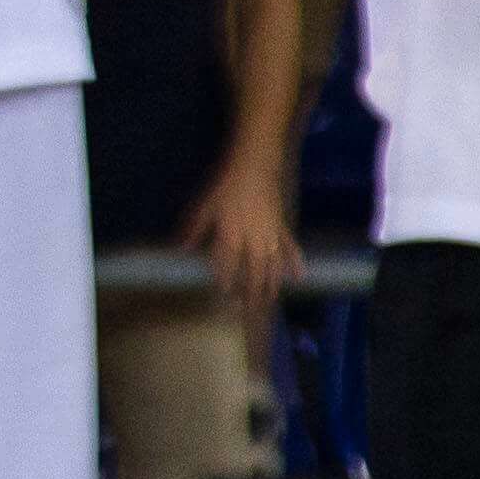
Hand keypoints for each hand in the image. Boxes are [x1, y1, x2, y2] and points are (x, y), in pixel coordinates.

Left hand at [179, 158, 300, 320]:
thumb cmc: (225, 186)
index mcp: (231, 235)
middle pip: (253, 272)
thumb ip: (194, 229)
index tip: (224, 297)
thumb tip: (179, 249)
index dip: (226, 281)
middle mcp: (254, 240)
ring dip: (271, 285)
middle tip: (249, 310)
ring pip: (273, 266)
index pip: (228, 265)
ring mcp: (272, 236)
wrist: (255, 168)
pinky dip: (296, 263)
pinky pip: (291, 249)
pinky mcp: (283, 228)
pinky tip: (299, 277)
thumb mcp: (204, 206)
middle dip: (251, 292)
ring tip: (269, 302)